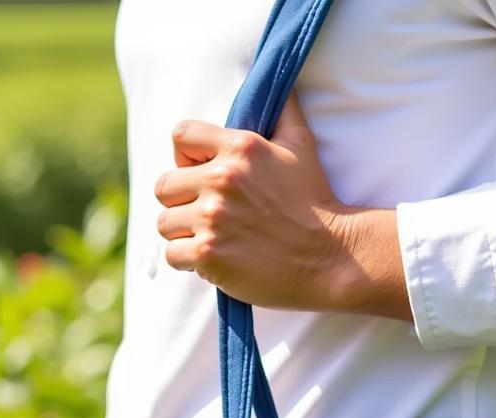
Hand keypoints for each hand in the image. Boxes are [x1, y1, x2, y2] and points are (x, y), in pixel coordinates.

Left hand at [154, 93, 410, 320]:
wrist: (331, 257)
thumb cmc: (315, 202)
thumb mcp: (301, 144)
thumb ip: (283, 108)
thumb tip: (277, 76)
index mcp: (240, 148)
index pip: (180, 136)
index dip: (185, 158)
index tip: (202, 176)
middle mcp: (221, 181)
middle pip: (164, 186)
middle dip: (182, 201)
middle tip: (208, 216)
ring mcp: (212, 220)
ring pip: (165, 223)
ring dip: (184, 234)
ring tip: (213, 239)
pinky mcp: (209, 256)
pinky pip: (173, 255)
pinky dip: (189, 262)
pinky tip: (215, 261)